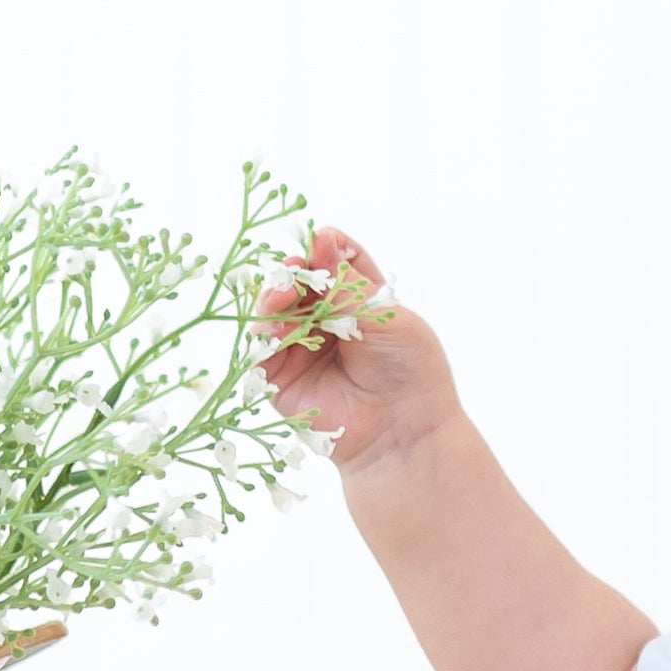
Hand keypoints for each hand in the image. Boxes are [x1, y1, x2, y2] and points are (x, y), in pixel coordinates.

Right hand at [256, 226, 452, 476]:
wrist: (402, 431)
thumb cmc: (409, 371)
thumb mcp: (386, 317)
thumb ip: (348, 284)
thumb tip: (323, 239)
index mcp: (360, 300)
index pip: (336, 262)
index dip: (325, 248)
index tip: (321, 240)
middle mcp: (327, 320)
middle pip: (298, 282)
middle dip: (293, 272)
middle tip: (294, 271)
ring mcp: (301, 347)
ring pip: (273, 310)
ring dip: (274, 297)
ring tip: (284, 296)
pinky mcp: (280, 377)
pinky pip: (260, 348)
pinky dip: (264, 332)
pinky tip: (275, 327)